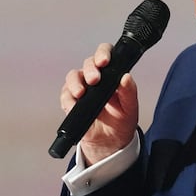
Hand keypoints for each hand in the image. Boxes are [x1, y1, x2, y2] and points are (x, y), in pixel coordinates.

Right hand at [59, 42, 138, 164]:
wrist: (110, 142)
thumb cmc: (121, 120)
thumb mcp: (130, 107)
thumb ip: (129, 92)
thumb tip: (126, 77)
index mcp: (110, 74)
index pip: (105, 54)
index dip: (103, 53)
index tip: (104, 61)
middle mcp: (94, 77)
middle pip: (88, 63)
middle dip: (90, 69)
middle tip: (95, 80)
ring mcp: (81, 88)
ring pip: (73, 76)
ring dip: (75, 83)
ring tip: (81, 93)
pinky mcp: (70, 102)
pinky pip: (65, 95)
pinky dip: (68, 99)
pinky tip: (73, 104)